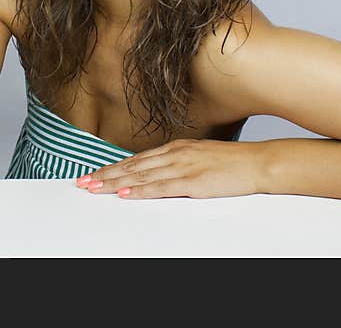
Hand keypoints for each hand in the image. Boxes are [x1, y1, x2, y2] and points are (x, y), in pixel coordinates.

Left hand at [76, 138, 265, 199]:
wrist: (257, 163)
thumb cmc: (232, 162)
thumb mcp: (199, 157)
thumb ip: (177, 163)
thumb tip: (157, 173)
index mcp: (176, 147)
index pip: (136, 159)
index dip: (113, 167)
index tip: (94, 174)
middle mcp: (175, 154)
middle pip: (132, 166)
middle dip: (105, 175)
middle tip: (83, 183)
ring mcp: (183, 167)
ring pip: (141, 176)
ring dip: (115, 183)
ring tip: (95, 188)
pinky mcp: (193, 181)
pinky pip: (161, 187)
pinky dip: (141, 191)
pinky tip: (127, 194)